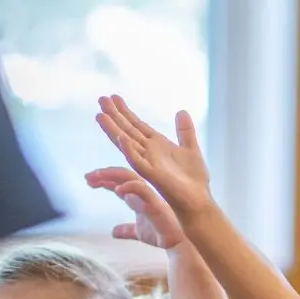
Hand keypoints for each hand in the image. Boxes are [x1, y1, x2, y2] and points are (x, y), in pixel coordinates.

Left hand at [85, 166, 185, 248]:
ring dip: (111, 175)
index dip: (103, 179)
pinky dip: (129, 187)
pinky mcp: (155, 203)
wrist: (178, 245)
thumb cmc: (161, 235)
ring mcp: (150, 196)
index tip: (88, 180)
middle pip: (122, 174)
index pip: (119, 182)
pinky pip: (142, 189)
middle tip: (88, 177)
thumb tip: (114, 232)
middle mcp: (144, 192)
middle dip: (104, 173)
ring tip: (96, 178)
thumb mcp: (138, 232)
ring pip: (130, 177)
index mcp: (139, 196)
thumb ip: (126, 229)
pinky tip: (117, 190)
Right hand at [95, 95, 212, 218]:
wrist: (198, 201)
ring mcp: (149, 164)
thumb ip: (185, 131)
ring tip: (100, 115)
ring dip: (114, 130)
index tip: (113, 97)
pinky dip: (129, 151)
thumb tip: (181, 111)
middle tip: (101, 99)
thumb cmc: (194, 180)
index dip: (125, 112)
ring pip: (127, 144)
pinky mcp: (153, 176)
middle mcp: (149, 153)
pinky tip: (122, 138)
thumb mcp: (191, 149)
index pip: (137, 125)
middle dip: (115, 115)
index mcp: (157, 145)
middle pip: (128, 130)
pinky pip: (138, 163)